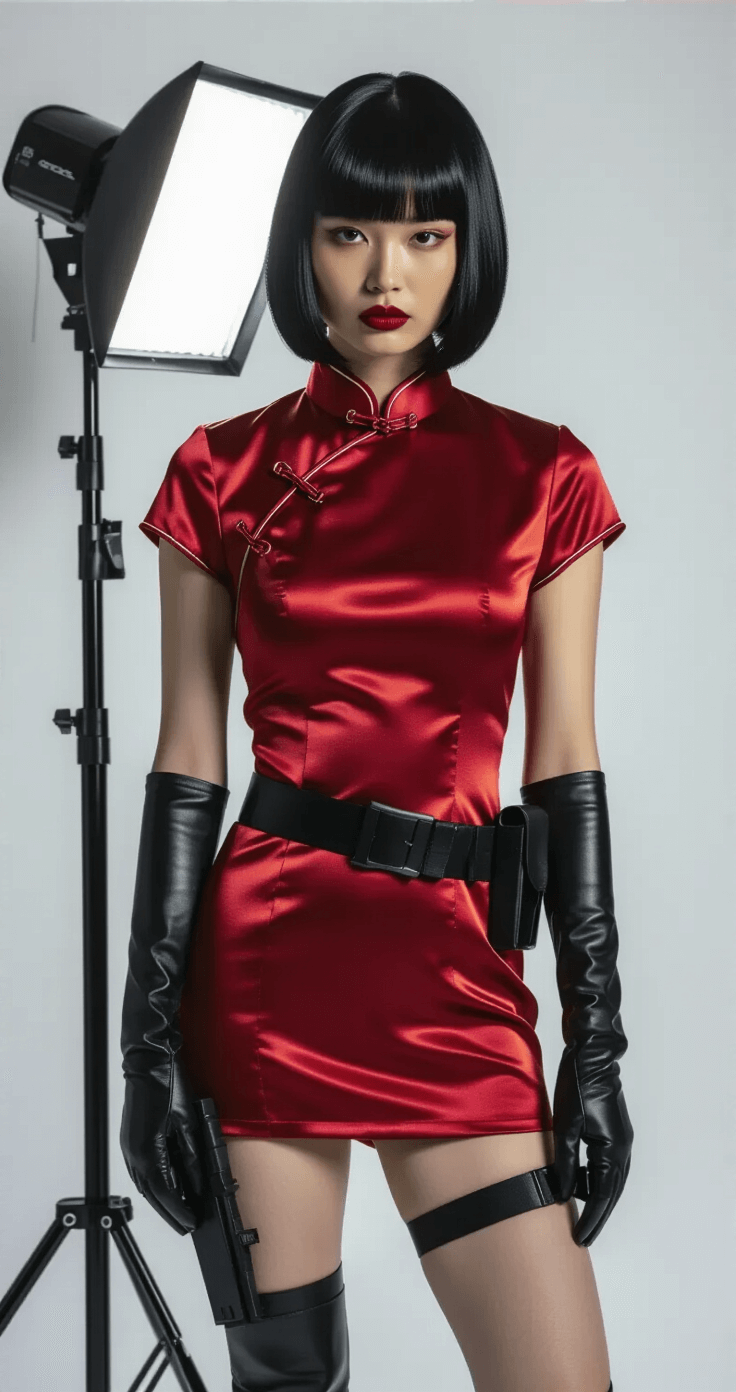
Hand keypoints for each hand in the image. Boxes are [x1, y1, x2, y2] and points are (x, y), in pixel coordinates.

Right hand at [120, 1057, 204, 1234]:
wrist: (148, 1061)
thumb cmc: (167, 1085)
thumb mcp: (187, 1122)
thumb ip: (192, 1157)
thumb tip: (199, 1183)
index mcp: (147, 1151)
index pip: (164, 1192)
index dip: (178, 1210)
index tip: (191, 1223)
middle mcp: (133, 1153)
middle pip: (152, 1193)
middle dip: (169, 1211)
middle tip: (186, 1225)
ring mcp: (129, 1146)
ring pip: (145, 1183)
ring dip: (161, 1198)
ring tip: (180, 1210)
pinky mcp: (131, 1139)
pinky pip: (142, 1170)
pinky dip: (155, 1182)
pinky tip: (168, 1186)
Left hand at [553, 1047, 633, 1246]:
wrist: (592, 1056)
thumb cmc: (577, 1087)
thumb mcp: (565, 1127)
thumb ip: (565, 1163)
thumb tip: (563, 1193)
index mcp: (611, 1150)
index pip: (602, 1195)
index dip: (591, 1219)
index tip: (581, 1239)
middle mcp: (622, 1149)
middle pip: (611, 1192)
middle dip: (597, 1216)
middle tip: (583, 1237)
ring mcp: (621, 1140)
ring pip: (611, 1180)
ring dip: (597, 1198)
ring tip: (580, 1215)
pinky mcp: (615, 1133)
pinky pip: (609, 1166)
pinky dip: (597, 1180)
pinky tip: (582, 1183)